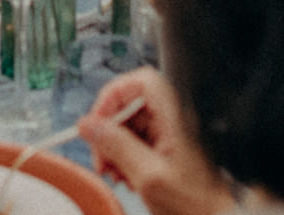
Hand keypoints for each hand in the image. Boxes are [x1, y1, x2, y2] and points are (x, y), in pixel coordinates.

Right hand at [78, 69, 235, 214]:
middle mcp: (172, 120)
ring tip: (113, 173)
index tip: (98, 121)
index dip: (115, 95)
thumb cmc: (195, 204)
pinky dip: (123, 159)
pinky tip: (124, 178)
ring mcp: (169, 135)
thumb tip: (88, 125)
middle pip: (130, 105)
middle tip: (101, 158)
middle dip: (108, 130)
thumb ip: (117, 147)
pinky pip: (135, 143)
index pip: (141, 81)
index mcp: (175, 117)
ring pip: (129, 125)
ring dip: (113, 148)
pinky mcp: (165, 150)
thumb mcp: (148, 177)